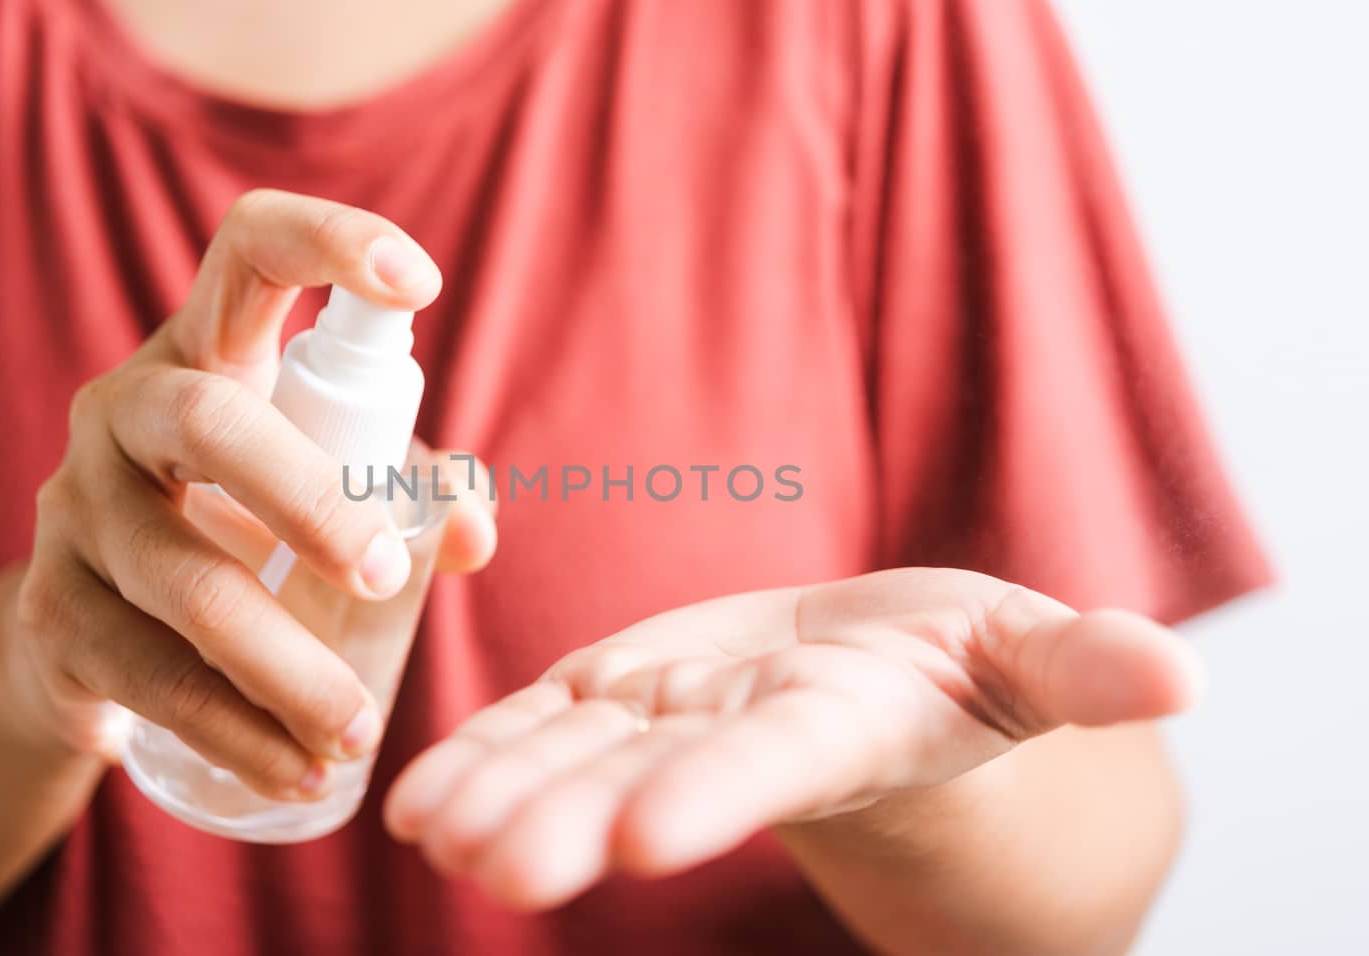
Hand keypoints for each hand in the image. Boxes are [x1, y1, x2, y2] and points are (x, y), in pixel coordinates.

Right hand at [1, 190, 496, 799]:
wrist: (90, 633)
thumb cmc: (241, 528)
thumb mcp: (326, 487)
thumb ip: (408, 491)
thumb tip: (471, 534)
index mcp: (205, 353)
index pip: (248, 250)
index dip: (331, 241)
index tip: (422, 280)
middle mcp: (124, 411)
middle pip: (208, 423)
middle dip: (311, 503)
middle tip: (391, 580)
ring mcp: (74, 512)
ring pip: (185, 582)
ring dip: (287, 669)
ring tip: (359, 732)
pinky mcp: (53, 613)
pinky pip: (151, 679)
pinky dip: (236, 734)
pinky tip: (296, 773)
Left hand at [384, 568, 1200, 907]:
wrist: (879, 674)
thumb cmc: (966, 669)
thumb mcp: (1028, 656)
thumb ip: (1081, 665)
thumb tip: (1180, 672)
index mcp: (839, 726)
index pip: (775, 763)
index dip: (718, 790)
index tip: (647, 836)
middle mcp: (738, 739)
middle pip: (647, 779)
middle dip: (570, 820)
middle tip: (491, 867)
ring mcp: (670, 721)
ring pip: (574, 758)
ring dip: (499, 796)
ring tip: (429, 835)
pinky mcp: (622, 693)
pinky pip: (542, 727)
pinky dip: (481, 757)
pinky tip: (417, 804)